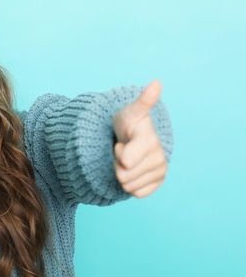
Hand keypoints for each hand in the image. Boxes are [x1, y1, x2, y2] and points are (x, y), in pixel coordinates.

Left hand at [112, 81, 167, 197]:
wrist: (132, 137)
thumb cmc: (128, 123)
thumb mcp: (131, 111)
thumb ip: (143, 101)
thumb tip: (156, 83)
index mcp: (150, 140)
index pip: (126, 161)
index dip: (119, 155)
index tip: (121, 143)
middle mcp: (159, 156)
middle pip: (124, 176)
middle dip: (117, 163)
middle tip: (122, 149)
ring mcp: (159, 170)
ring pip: (128, 185)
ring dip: (122, 173)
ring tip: (126, 158)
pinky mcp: (157, 183)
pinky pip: (136, 193)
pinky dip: (129, 185)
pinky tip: (132, 170)